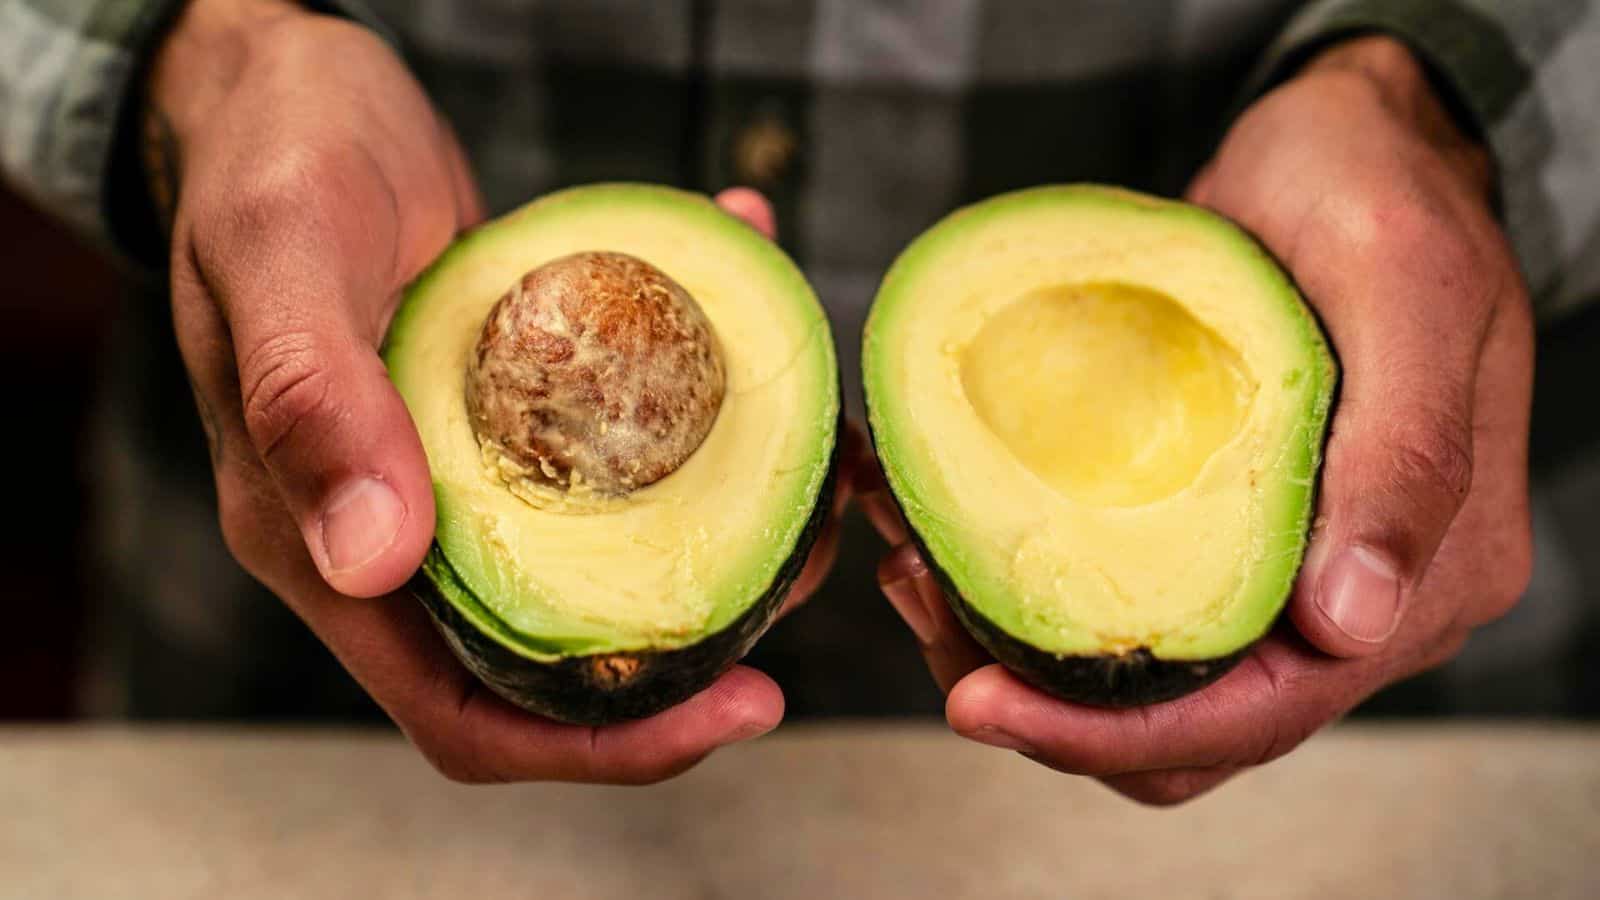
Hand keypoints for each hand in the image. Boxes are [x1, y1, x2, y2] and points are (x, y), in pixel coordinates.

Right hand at [150, 0, 846, 783]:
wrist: (280, 84)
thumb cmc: (267, 150)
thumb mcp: (281, 249)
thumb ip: (312, 401)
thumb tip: (373, 561)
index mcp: (317, 540)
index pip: (461, 713)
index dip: (599, 746)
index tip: (737, 710)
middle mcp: (392, 533)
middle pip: (555, 662)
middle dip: (691, 651)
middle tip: (805, 574)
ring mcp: (452, 476)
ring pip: (598, 561)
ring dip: (715, 529)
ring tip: (810, 469)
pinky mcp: (504, 414)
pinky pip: (611, 446)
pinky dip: (691, 401)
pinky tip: (750, 316)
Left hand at [865, 35, 1533, 803]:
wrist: (1351, 143)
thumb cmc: (1379, 189)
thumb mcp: (1405, 284)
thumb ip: (1401, 454)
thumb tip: (1349, 626)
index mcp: (1425, 576)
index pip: (1260, 714)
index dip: (1111, 734)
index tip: (977, 703)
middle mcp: (1353, 603)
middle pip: (1183, 731)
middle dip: (1040, 700)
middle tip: (919, 598)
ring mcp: (1284, 574)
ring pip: (1137, 684)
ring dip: (1013, 648)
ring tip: (914, 560)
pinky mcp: (1219, 535)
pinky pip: (1121, 604)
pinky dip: (1026, 590)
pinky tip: (950, 524)